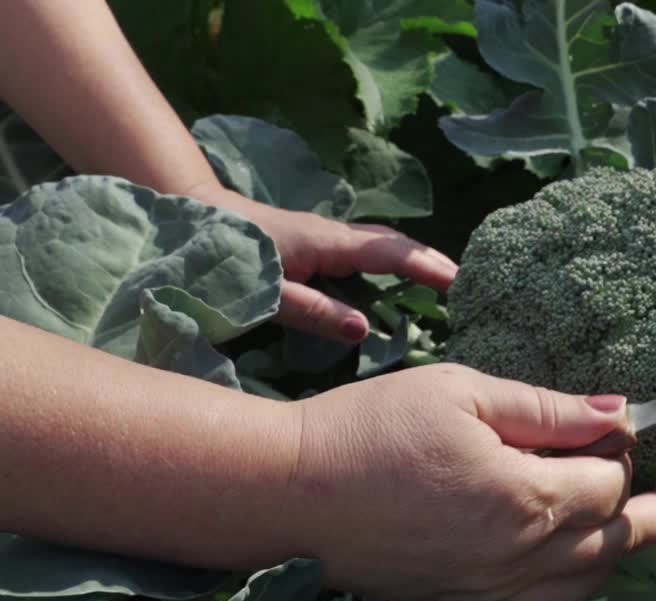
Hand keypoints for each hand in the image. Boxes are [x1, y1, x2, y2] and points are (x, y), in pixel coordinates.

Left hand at [192, 185, 457, 342]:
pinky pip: (367, 248)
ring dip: (414, 257)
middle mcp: (333, 234)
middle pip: (393, 242)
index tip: (459, 283)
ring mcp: (326, 235)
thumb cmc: (223, 263)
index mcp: (325, 244)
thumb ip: (313, 312)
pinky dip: (393, 259)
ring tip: (445, 280)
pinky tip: (399, 276)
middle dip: (431, 259)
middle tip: (466, 282)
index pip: (388, 253)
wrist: (189, 216)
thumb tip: (364, 329)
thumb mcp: (264, 295)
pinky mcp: (317, 241)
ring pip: (381, 242)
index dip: (425, 267)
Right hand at [286, 363, 655, 600]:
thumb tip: (619, 415)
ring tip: (632, 529)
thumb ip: (548, 409)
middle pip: (611, 543)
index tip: (619, 429)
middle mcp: (517, 554)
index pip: (608, 484)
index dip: (623, 454)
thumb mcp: (465, 394)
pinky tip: (570, 562)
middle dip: (651, 516)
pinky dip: (570, 584)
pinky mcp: (459, 600)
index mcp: (526, 497)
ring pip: (581, 585)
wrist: (290, 491)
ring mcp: (488, 586)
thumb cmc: (372, 428)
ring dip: (616, 556)